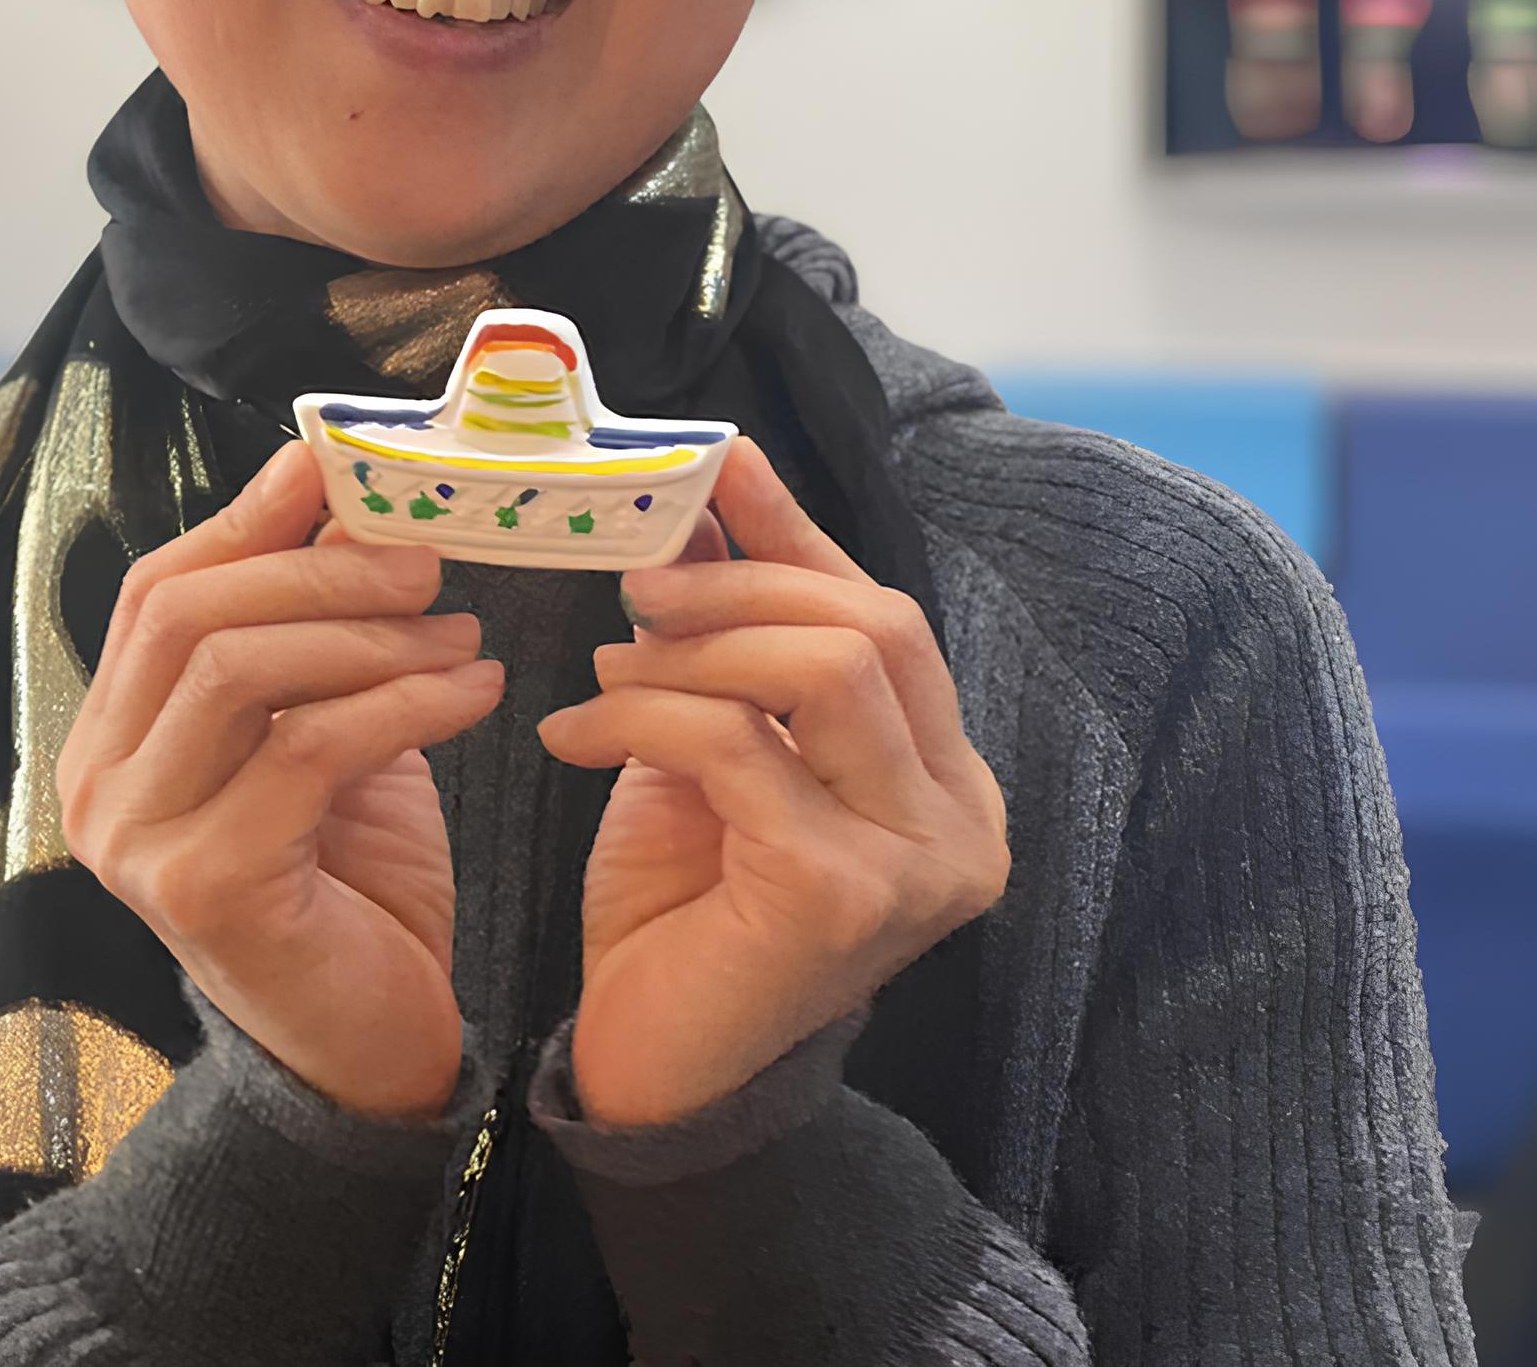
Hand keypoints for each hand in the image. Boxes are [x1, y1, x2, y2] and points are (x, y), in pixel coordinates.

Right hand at [57, 442, 505, 1120]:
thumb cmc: (350, 884)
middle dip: (316, 568)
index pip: (158, 591)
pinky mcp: (203, 886)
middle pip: (187, 615)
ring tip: (463, 630)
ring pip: (237, 669)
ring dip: (365, 633)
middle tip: (428, 561)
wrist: (369, 1055)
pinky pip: (305, 751)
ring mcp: (137, 841)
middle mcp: (98, 786)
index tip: (341, 470)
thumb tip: (339, 484)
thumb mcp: (325, 728)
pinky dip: (402, 703)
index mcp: (111, 740)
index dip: (250, 520)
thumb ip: (312, 628)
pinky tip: (474, 693)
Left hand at [537, 437, 1008, 1127]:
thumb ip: (731, 642)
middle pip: (874, 626)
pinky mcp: (841, 896)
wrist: (648, 1075)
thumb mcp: (712, 749)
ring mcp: (916, 864)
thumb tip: (706, 494)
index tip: (714, 461)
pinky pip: (739, 746)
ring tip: (606, 672)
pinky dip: (642, 719)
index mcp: (947, 782)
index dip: (794, 533)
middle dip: (740, 584)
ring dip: (695, 648)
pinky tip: (573, 739)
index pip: (887, 615)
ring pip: (825, 668)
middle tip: (635, 591)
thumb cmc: (684, 912)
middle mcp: (963, 823)